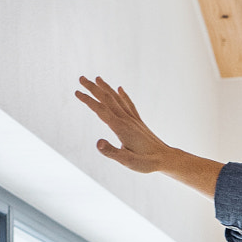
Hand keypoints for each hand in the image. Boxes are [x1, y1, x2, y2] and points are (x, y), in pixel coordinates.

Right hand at [74, 76, 221, 197]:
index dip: (88, 101)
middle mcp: (127, 120)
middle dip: (93, 88)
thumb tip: (97, 143)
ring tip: (97, 79)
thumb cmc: (146, 162)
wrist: (166, 159)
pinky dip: (123, 95)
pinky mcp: (138, 122)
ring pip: (117, 99)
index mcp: (121, 128)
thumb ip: (111, 152)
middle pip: (108, 99)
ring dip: (106, 88)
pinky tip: (120, 89)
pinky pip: (129, 104)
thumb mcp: (127, 161)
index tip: (76, 92)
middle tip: (81, 78)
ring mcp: (133, 119)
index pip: (101, 110)